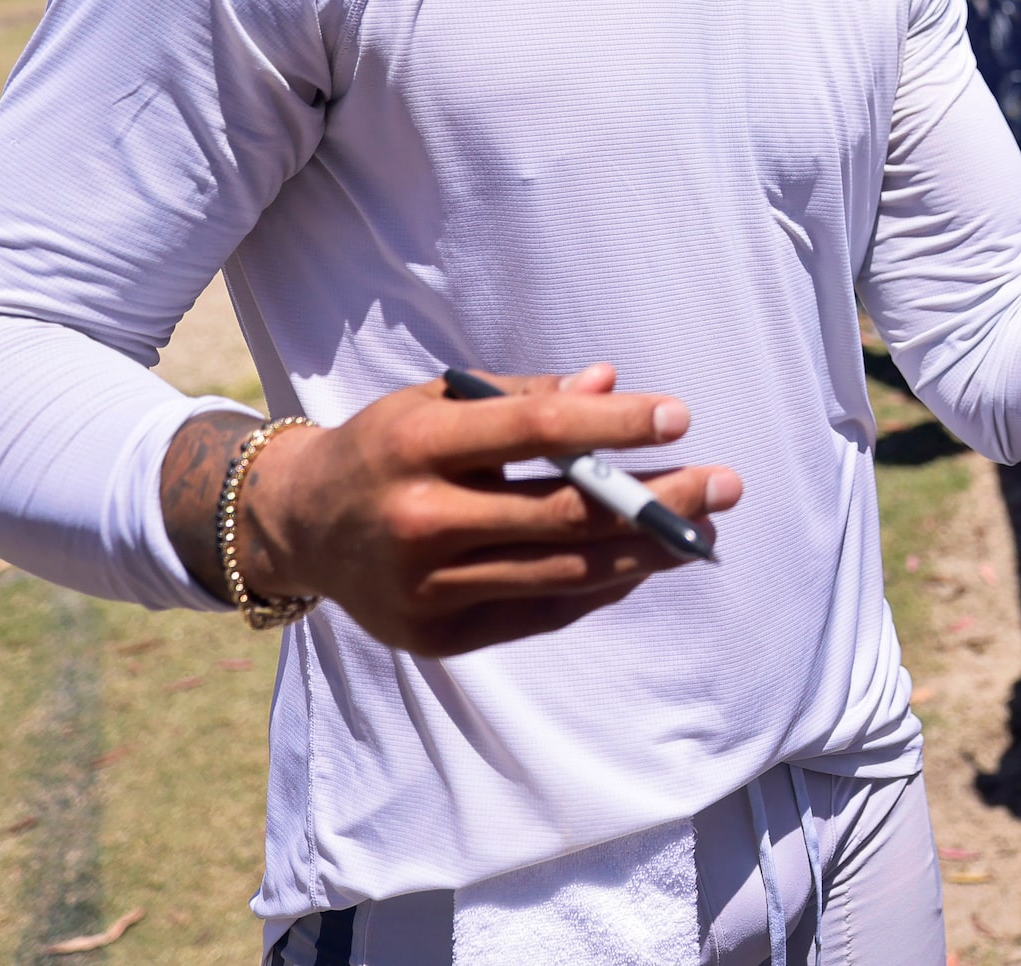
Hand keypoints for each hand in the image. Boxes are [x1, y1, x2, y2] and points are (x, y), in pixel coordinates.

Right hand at [233, 364, 741, 658]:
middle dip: (657, 500)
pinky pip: (543, 610)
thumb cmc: (386, 447)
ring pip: (564, 572)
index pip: (534, 431)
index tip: (678, 414)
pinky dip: (602, 585)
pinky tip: (646, 561)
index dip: (613, 424)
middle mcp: (419, 521)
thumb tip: (609, 383)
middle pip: (564, 514)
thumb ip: (523, 395)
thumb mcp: (436, 401)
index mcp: (415, 446)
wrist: (296, 526)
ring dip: (646, 553)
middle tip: (724, 485)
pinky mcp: (439, 637)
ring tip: (704, 531)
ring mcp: (428, 589)